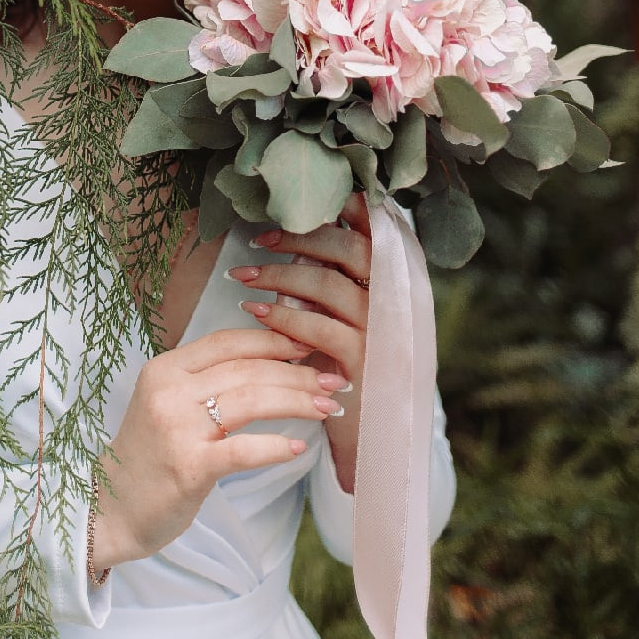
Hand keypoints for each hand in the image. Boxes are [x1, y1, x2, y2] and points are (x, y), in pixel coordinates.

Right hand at [90, 327, 349, 571]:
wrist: (108, 510)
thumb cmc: (148, 458)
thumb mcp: (168, 406)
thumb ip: (205, 383)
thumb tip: (267, 364)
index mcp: (165, 369)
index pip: (228, 342)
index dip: (273, 339)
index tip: (309, 344)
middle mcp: (169, 391)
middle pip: (247, 369)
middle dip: (297, 372)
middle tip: (334, 380)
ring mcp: (177, 428)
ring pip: (250, 400)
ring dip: (297, 401)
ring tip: (328, 406)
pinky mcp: (189, 467)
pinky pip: (243, 450)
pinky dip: (275, 447)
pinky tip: (300, 447)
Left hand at [226, 194, 371, 491]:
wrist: (374, 438)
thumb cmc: (349, 369)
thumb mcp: (348, 319)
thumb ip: (333, 281)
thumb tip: (292, 237)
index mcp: (394, 285)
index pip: (378, 234)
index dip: (351, 210)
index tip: (307, 201)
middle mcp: (396, 303)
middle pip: (352, 250)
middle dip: (302, 238)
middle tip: (259, 240)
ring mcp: (382, 332)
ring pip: (332, 286)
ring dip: (282, 275)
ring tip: (243, 277)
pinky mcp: (364, 362)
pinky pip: (322, 328)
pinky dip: (285, 316)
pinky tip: (257, 313)